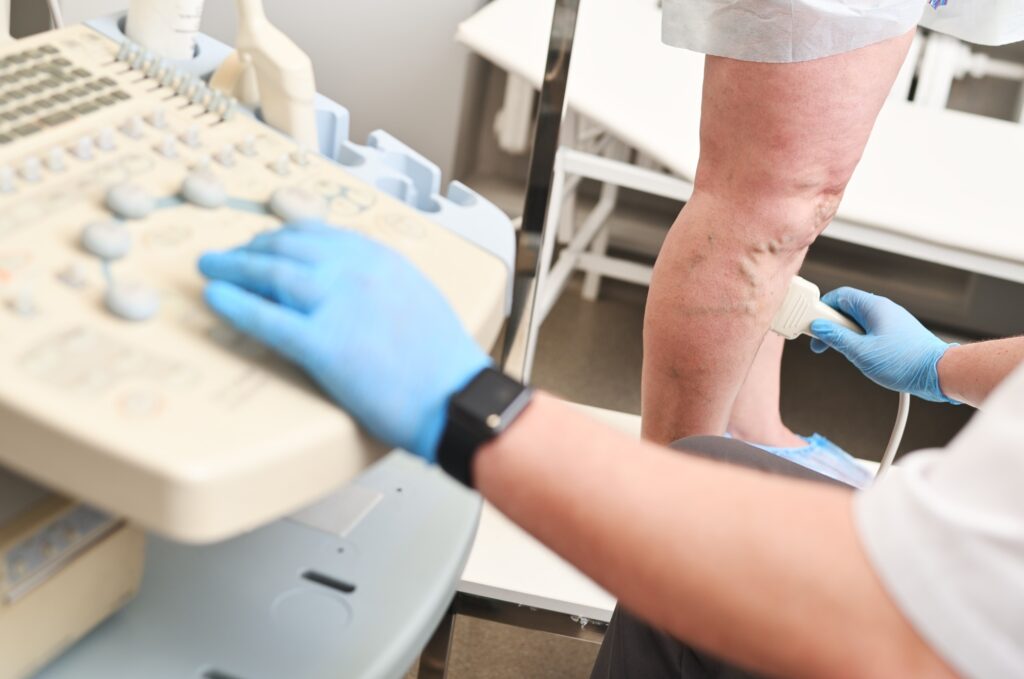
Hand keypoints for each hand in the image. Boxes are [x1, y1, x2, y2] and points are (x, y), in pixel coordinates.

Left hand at [198, 223, 491, 460]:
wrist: (456, 396)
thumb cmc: (444, 362)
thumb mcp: (417, 301)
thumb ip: (383, 286)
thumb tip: (356, 291)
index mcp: (381, 260)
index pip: (319, 235)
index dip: (283, 237)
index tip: (265, 242)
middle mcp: (356, 272)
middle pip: (287, 248)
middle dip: (250, 249)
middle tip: (228, 255)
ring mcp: (337, 304)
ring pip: (271, 274)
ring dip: (233, 268)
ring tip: (210, 269)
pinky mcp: (323, 344)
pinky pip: (267, 318)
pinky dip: (235, 305)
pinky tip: (215, 299)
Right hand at [809, 287, 957, 402]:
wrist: (939, 373)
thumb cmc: (905, 362)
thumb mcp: (861, 352)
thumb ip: (836, 338)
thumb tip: (818, 328)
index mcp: (873, 307)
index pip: (838, 296)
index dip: (820, 308)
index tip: (810, 323)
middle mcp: (883, 309)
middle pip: (846, 309)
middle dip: (831, 325)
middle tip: (821, 341)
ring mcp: (891, 321)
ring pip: (857, 321)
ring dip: (844, 335)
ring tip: (842, 352)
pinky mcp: (896, 333)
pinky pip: (869, 330)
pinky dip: (858, 340)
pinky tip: (858, 356)